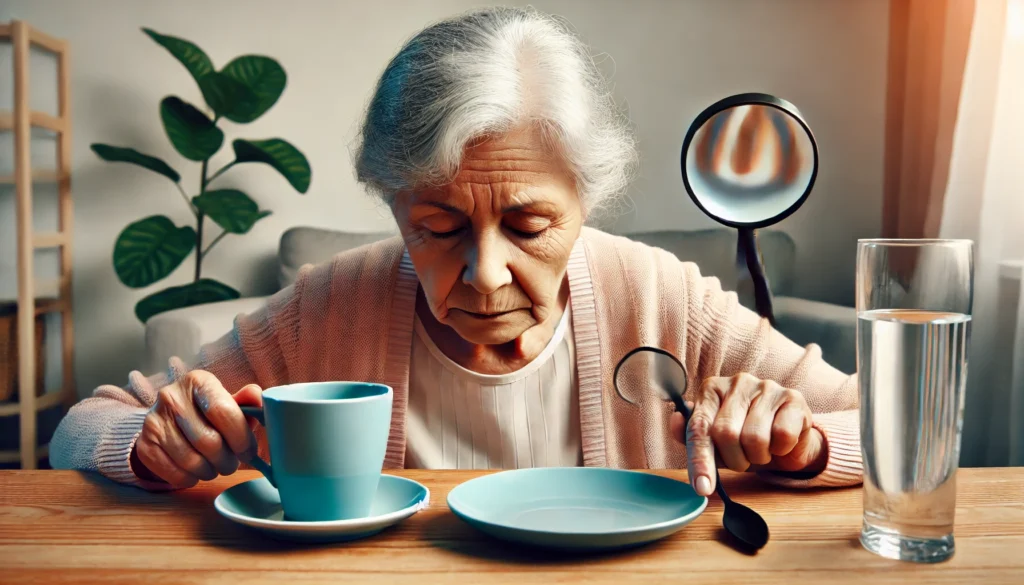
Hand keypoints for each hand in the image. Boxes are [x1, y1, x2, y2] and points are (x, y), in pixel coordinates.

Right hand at [130, 370, 262, 487]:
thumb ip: (246, 402)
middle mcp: (172, 397)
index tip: (249, 451)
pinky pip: (174, 473)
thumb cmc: (207, 411)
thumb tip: (259, 398)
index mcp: (198, 381)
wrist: (168, 418)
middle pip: (208, 441)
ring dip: (211, 471)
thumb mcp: (227, 400)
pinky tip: (198, 471)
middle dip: (228, 460)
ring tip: (216, 467)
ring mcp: (154, 421)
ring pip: (192, 461)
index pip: (223, 411)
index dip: (241, 437)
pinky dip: (191, 479)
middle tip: (233, 463)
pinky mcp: (145, 445)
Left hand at [670, 373, 826, 496]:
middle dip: (734, 460)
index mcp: (712, 390)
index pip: (699, 427)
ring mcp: (766, 387)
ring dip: (759, 457)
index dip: (700, 460)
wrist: (787, 440)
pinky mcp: (792, 398)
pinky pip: (782, 436)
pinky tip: (779, 442)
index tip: (702, 488)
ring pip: (755, 438)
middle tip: (742, 460)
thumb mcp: (715, 443)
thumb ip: (691, 435)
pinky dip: (780, 449)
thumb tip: (676, 420)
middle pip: (726, 434)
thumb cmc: (744, 439)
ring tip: (761, 450)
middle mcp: (737, 382)